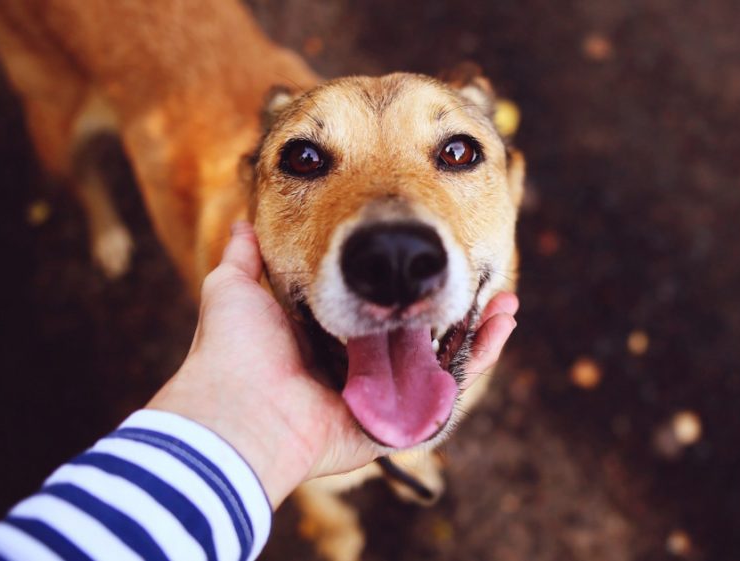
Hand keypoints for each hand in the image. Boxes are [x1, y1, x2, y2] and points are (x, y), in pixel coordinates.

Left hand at [147, 222, 517, 507]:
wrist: (240, 408)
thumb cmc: (235, 350)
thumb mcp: (234, 288)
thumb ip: (244, 257)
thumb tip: (242, 224)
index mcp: (324, 339)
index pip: (378, 308)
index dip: (407, 285)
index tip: (431, 249)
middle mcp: (357, 369)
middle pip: (419, 336)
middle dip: (452, 307)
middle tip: (476, 274)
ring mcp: (381, 398)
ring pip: (442, 362)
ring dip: (478, 330)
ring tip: (505, 299)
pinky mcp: (397, 423)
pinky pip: (448, 393)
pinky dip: (478, 358)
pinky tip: (500, 324)